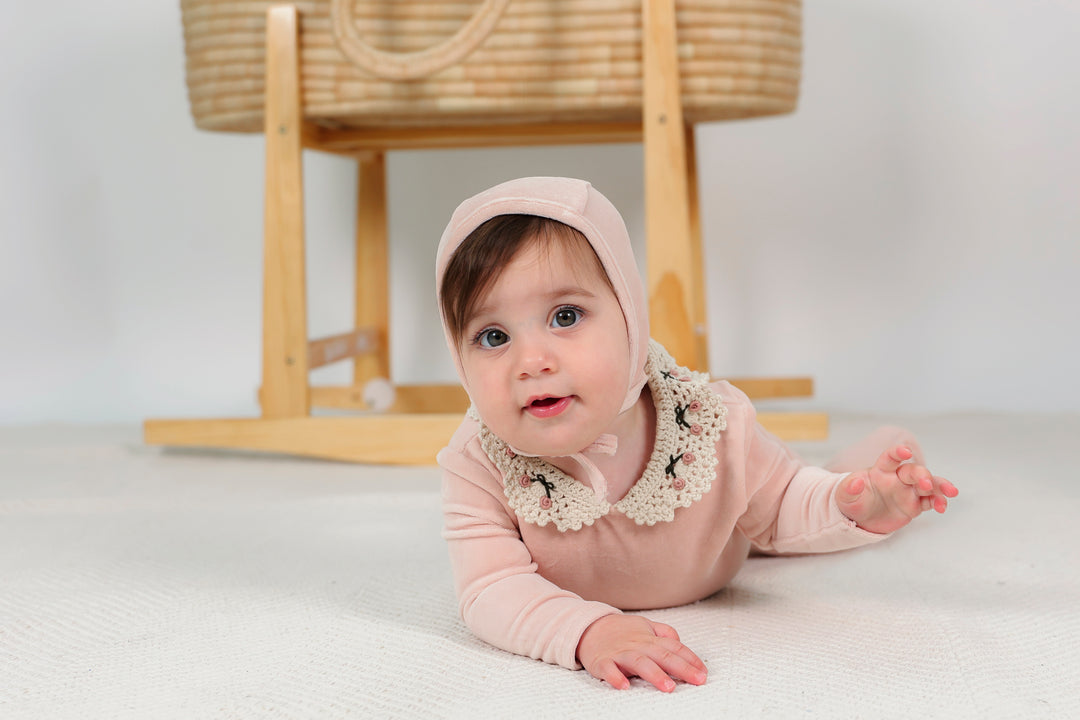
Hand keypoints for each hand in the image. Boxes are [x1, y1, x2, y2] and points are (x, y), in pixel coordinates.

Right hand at [576, 614, 706, 691]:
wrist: (588, 627)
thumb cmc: (621, 631)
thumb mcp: (645, 626)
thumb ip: (665, 633)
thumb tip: (682, 643)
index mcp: (650, 638)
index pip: (674, 647)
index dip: (690, 659)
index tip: (704, 673)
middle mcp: (638, 645)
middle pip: (662, 655)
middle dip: (681, 668)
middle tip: (697, 680)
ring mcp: (620, 653)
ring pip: (640, 662)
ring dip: (655, 674)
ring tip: (669, 687)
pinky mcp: (603, 662)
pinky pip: (609, 670)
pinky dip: (616, 677)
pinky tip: (624, 686)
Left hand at [836, 445, 957, 534]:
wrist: (859, 519)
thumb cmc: (852, 501)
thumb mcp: (843, 496)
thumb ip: (848, 488)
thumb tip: (855, 481)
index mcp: (881, 470)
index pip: (890, 458)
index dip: (898, 453)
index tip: (905, 451)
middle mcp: (898, 478)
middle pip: (914, 471)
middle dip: (922, 475)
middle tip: (925, 483)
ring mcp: (908, 491)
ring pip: (928, 484)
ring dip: (939, 486)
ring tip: (951, 492)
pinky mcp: (914, 505)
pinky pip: (929, 501)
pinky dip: (938, 502)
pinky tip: (942, 506)